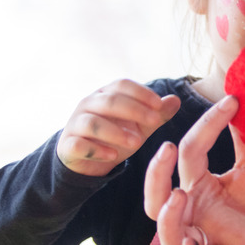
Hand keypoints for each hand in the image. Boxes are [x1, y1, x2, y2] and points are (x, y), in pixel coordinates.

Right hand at [56, 80, 181, 176]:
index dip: (141, 93)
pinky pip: (78, 145)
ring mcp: (75, 124)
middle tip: (154, 120)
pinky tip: (112, 156)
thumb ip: (156, 114)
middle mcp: (88, 104)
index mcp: (105, 94)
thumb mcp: (139, 126)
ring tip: (137, 143)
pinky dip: (96, 150)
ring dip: (116, 132)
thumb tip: (176, 100)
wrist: (87, 159)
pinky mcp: (68, 145)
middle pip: (109, 101)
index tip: (159, 104)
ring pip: (92, 123)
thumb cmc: (116, 136)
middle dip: (133, 110)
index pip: (122, 85)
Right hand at [143, 96, 244, 244]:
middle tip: (168, 149)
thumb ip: (241, 135)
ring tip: (180, 196)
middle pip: (154, 201)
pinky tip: (195, 243)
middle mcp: (196, 214)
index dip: (204, 126)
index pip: (188, 155)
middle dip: (154, 176)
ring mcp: (209, 238)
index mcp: (199, 187)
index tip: (231, 102)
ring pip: (169, 241)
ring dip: (167, 219)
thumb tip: (236, 95)